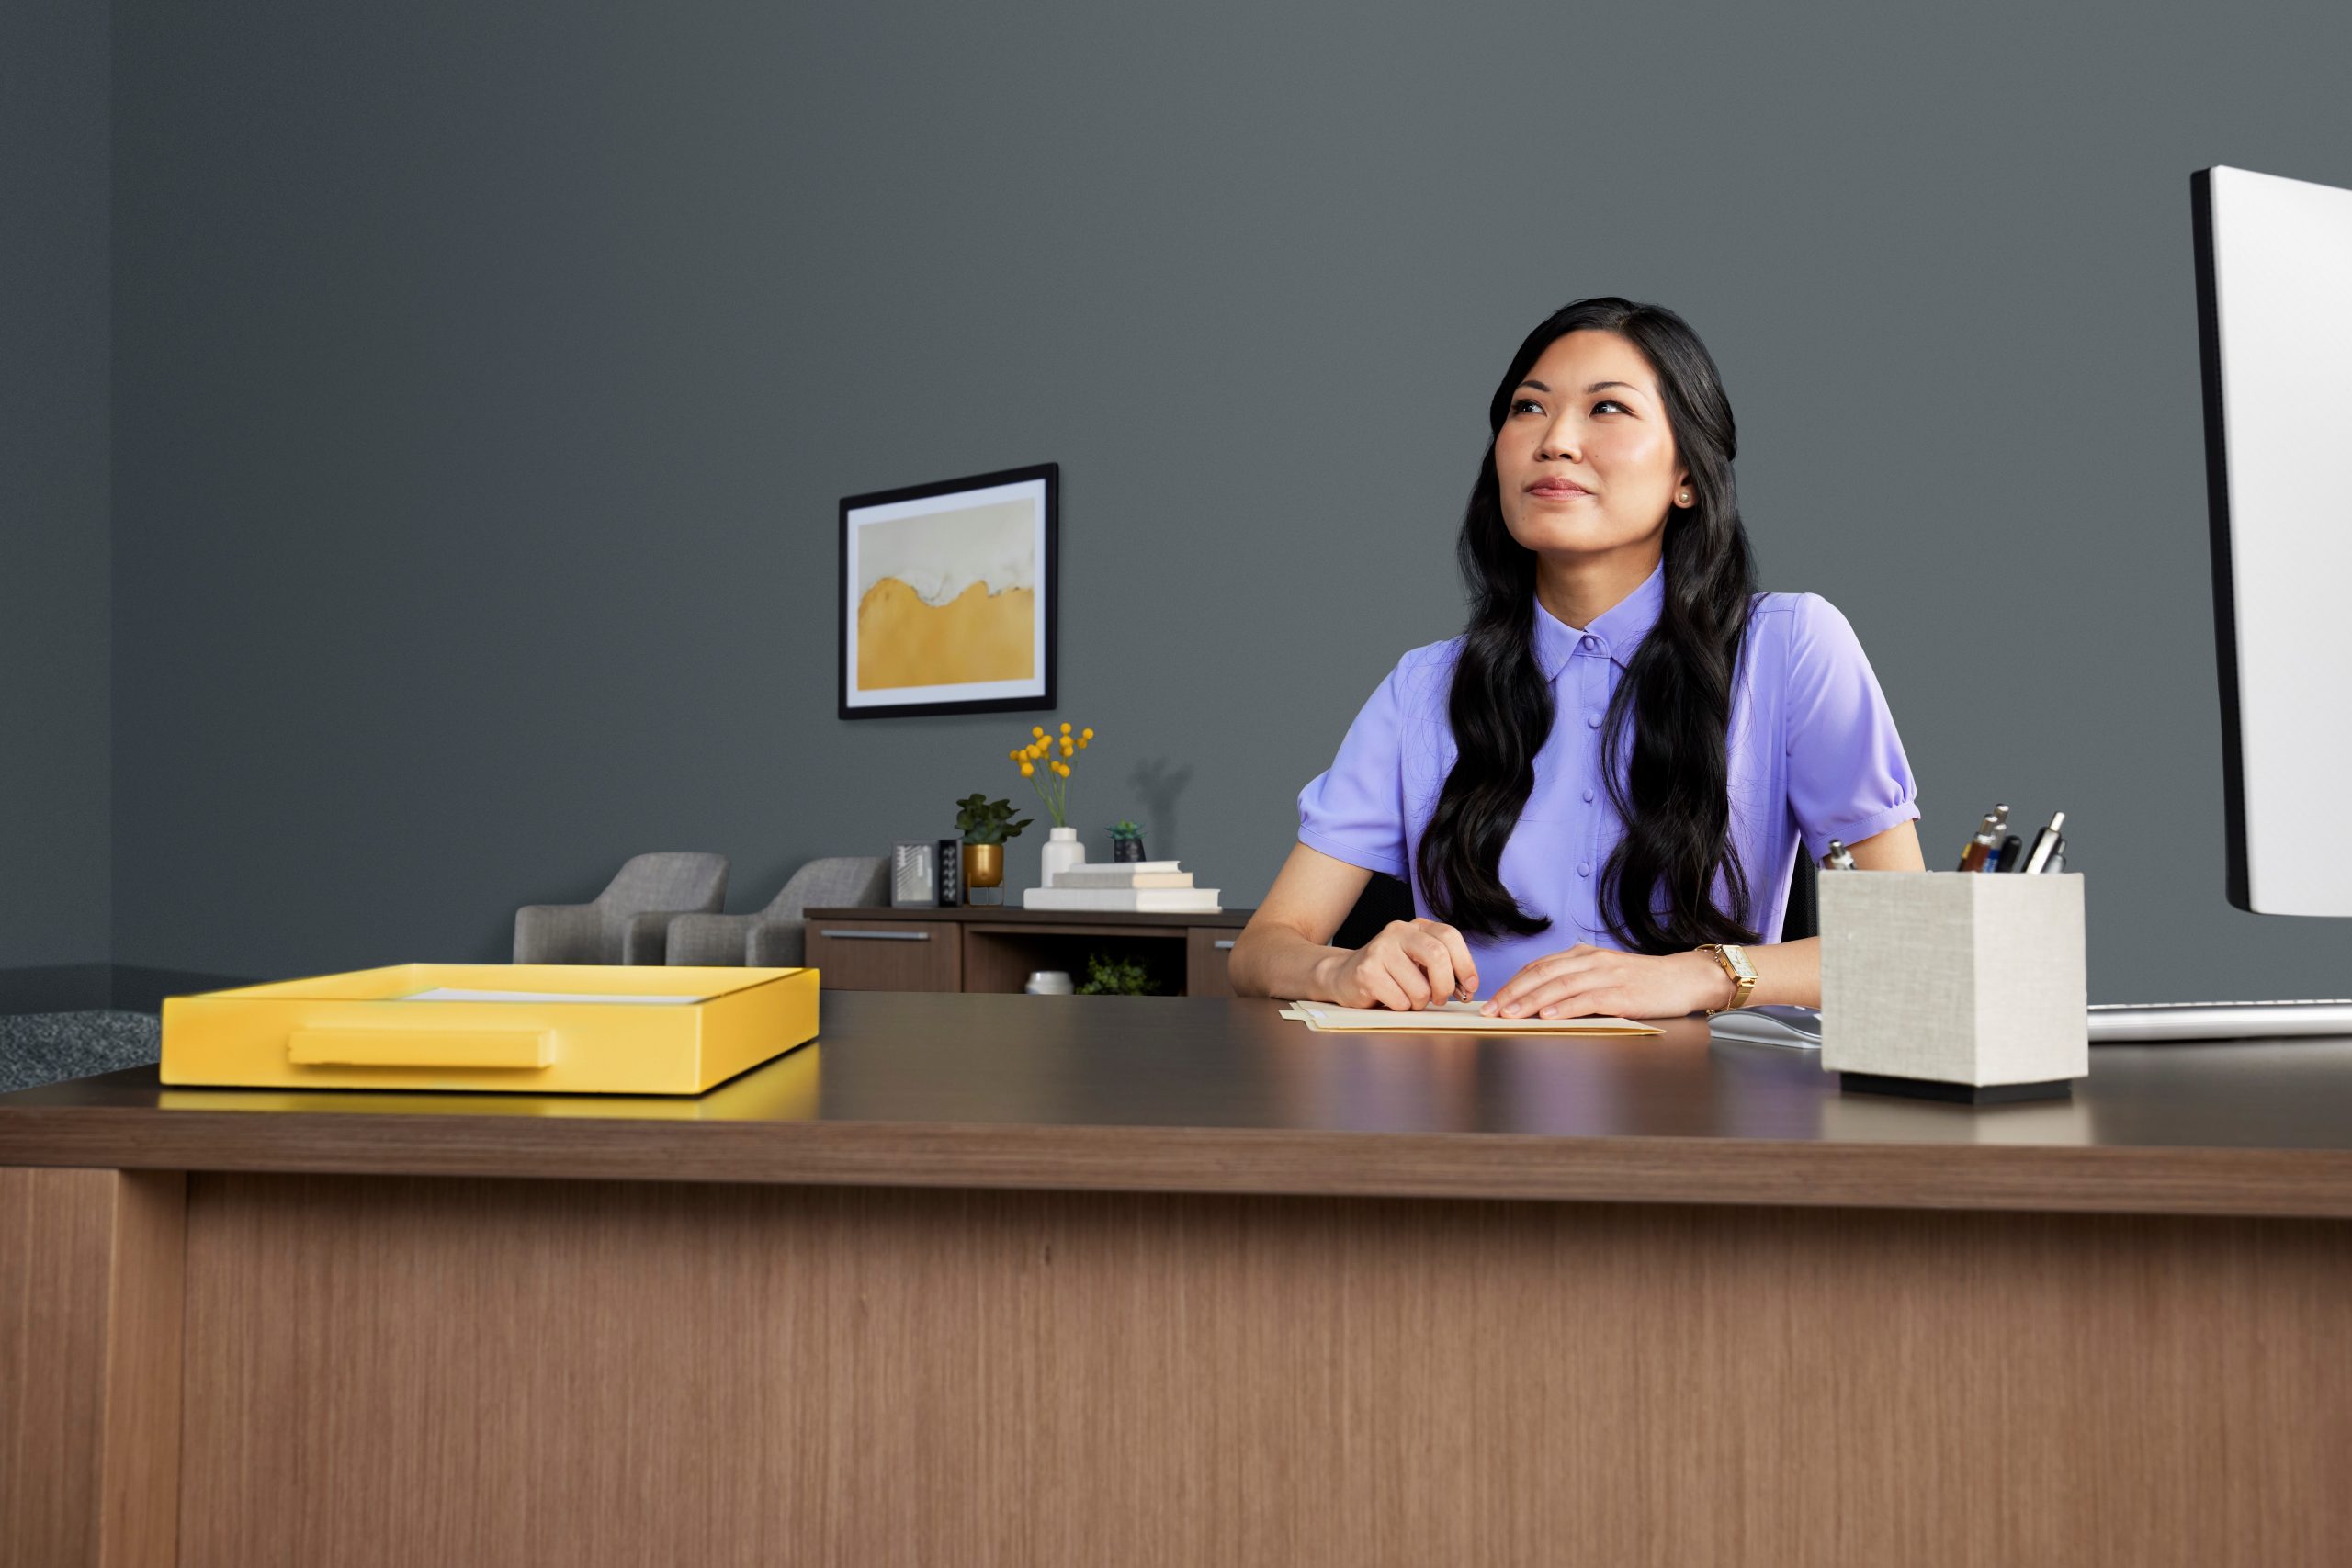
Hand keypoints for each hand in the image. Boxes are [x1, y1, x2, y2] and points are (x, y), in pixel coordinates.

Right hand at [1316, 918, 1478, 1010]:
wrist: (1344, 974)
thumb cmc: (1389, 972)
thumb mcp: (1418, 960)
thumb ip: (1443, 966)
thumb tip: (1468, 987)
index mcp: (1416, 927)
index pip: (1450, 937)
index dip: (1465, 964)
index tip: (1469, 986)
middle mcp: (1398, 932)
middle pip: (1438, 957)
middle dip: (1445, 986)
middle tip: (1440, 999)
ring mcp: (1380, 950)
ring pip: (1419, 988)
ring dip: (1419, 1003)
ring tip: (1408, 998)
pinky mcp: (1366, 972)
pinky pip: (1400, 1000)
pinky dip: (1401, 1007)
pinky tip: (1390, 999)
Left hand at [1480, 944, 1730, 1020]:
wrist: (1686, 978)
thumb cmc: (1645, 982)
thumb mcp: (1606, 974)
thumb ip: (1577, 981)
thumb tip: (1542, 1000)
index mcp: (1584, 955)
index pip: (1539, 966)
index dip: (1514, 982)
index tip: (1493, 1000)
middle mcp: (1592, 960)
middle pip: (1543, 973)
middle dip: (1513, 992)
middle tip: (1491, 1010)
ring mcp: (1607, 975)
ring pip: (1560, 986)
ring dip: (1531, 1001)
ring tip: (1510, 1014)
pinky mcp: (1622, 993)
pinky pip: (1587, 999)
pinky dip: (1564, 1007)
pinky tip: (1548, 1016)